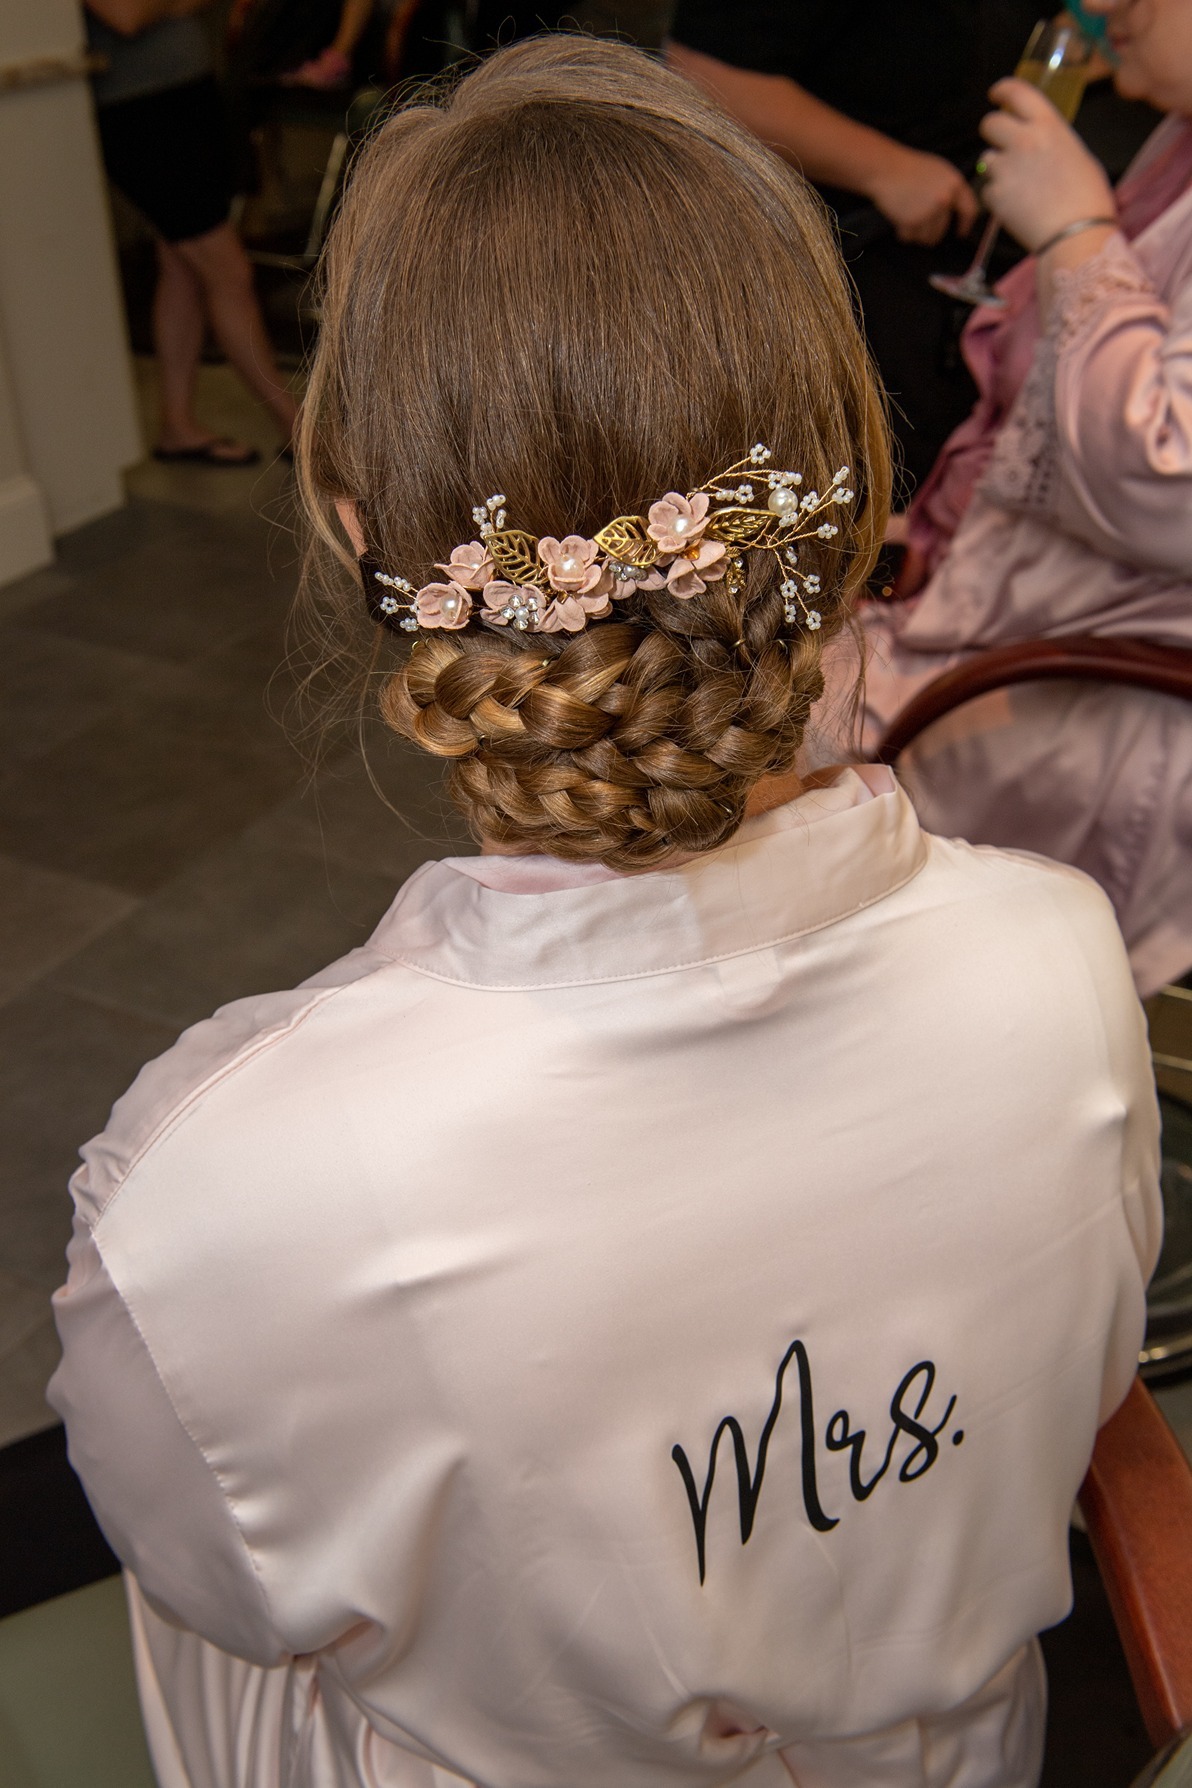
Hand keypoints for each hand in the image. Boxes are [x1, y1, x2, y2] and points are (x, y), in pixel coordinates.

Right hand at [866, 147, 978, 245]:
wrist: (886, 168)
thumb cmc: (909, 167)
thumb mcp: (938, 171)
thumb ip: (950, 189)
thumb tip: (955, 210)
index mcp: (955, 184)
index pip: (969, 210)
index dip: (965, 224)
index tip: (960, 233)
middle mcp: (945, 198)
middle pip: (941, 230)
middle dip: (930, 233)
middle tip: (920, 226)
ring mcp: (930, 210)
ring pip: (926, 237)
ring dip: (916, 233)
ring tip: (907, 217)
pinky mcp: (913, 221)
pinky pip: (910, 237)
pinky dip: (903, 232)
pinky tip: (898, 218)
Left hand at [979, 78, 1114, 251]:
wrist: (1077, 234)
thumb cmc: (1088, 197)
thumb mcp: (1077, 154)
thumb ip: (1052, 140)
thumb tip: (1039, 142)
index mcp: (1048, 125)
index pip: (1017, 92)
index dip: (1002, 90)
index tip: (996, 94)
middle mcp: (1023, 141)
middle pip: (990, 123)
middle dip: (993, 131)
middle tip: (1002, 143)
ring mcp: (1006, 168)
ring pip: (986, 159)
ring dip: (996, 167)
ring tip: (1018, 184)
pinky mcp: (995, 195)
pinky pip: (988, 190)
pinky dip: (998, 197)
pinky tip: (1017, 206)